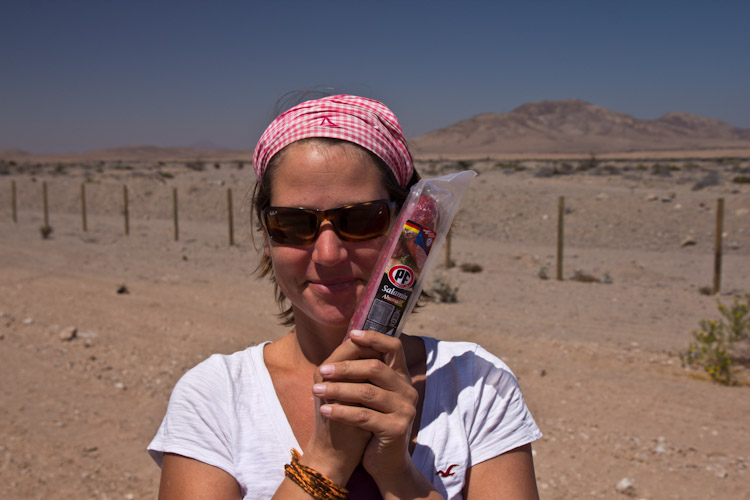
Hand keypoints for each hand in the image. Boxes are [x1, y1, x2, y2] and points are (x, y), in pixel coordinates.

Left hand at [312, 330, 418, 484]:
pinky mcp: (396, 429)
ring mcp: (405, 410)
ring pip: (367, 392)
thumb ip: (364, 372)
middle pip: (375, 368)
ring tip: (316, 390)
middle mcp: (408, 391)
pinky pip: (363, 416)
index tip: (352, 334)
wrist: (384, 463)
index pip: (394, 347)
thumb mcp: (369, 394)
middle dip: (345, 368)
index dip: (374, 337)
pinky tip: (324, 411)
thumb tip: (347, 341)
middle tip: (322, 370)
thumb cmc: (371, 423)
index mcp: (402, 378)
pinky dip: (341, 412)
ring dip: (338, 390)